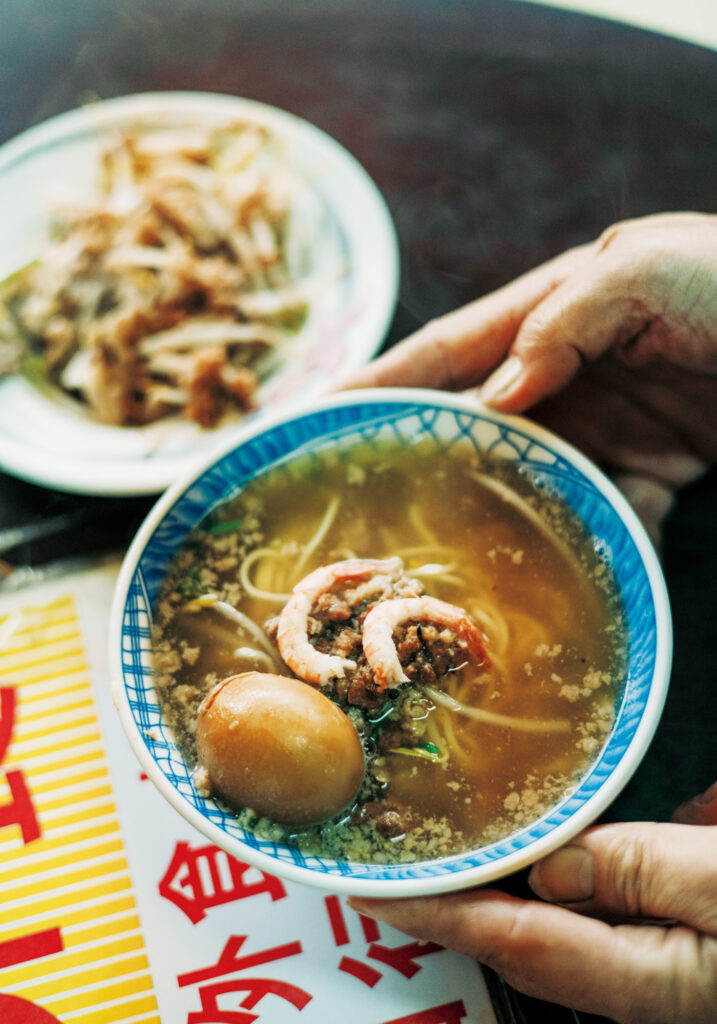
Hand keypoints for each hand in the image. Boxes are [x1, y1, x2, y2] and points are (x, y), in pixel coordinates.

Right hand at [342, 213, 716, 541]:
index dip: (373, 387)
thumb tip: (496, 395)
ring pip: (529, 483)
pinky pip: (602, 511)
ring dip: (513, 516)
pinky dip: (600, 529)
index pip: (440, 355)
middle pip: (470, 430)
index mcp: (542, 316)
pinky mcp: (649, 468)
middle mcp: (558, 377)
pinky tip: (608, 537)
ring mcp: (601, 427)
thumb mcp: (643, 270)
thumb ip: (562, 322)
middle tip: (374, 517)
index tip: (310, 421)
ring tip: (476, 554)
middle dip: (426, 469)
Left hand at [349, 783, 716, 1023]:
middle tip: (390, 869)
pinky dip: (540, 884)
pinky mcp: (663, 928)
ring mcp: (650, 954)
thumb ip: (642, 876)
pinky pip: (585, 910)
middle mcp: (637, 976)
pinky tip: (526, 859)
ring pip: (547, 928)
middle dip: (450, 911)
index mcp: (647, 976)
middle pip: (519, 941)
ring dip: (488, 897)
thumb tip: (554, 870)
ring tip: (438, 861)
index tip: (381, 889)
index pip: (516, 942)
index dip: (442, 914)